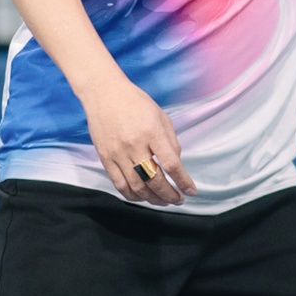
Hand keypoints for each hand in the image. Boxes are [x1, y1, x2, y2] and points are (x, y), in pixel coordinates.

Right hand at [80, 73, 196, 205]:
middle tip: (178, 200)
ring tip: (163, 201)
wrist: (104, 93)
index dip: (183, 181)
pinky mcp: (105, 158)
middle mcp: (134, 145)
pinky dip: (132, 196)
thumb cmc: (135, 103)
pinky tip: (143, 197)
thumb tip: (176, 166)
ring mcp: (117, 153)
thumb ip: (171, 142)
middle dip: (169, 195)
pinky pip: (119, 184)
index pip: (171, 164)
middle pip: (154, 180)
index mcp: (151, 132)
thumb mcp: (161, 116)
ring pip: (137, 187)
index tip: (191, 191)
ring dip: (152, 199)